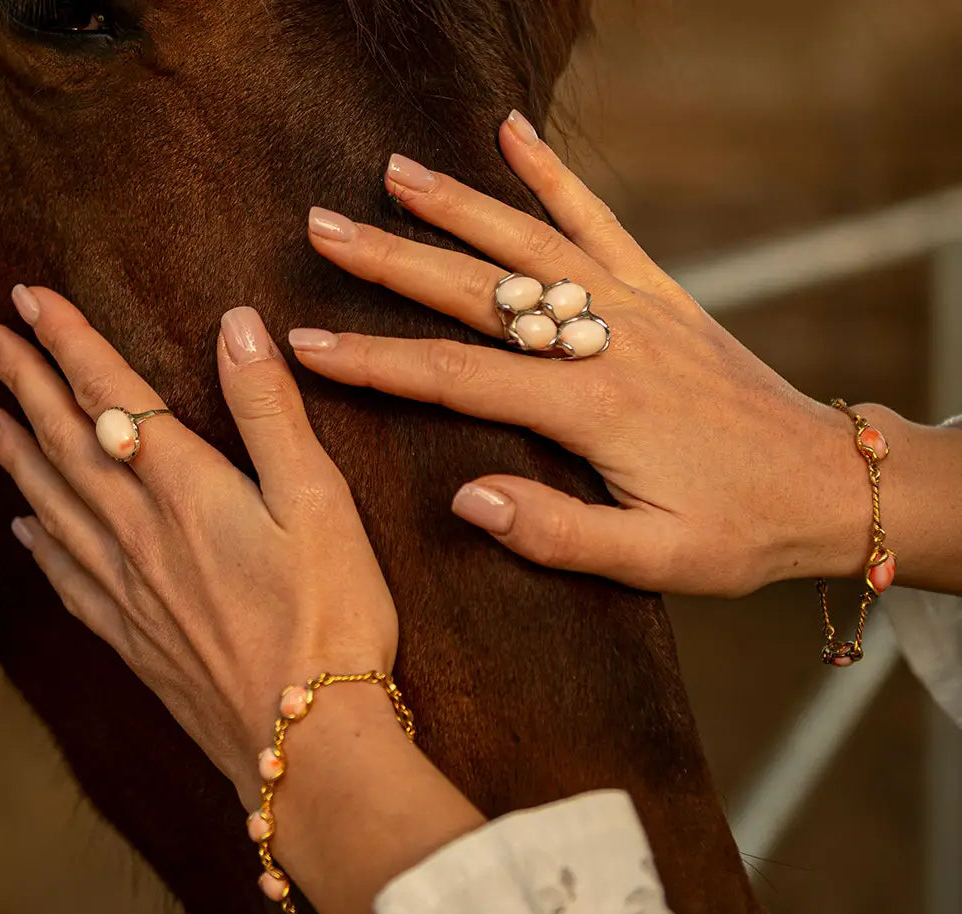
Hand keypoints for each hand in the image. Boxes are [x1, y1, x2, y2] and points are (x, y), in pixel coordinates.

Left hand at [0, 290, 397, 805]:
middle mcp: (141, 534)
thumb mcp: (320, 501)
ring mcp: (129, 590)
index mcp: (186, 490)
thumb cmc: (328, 616)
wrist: (304, 739)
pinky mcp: (134, 639)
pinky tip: (22, 527)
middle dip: (23, 382)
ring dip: (15, 453)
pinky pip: (66, 579)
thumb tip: (236, 326)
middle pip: (67, 443)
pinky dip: (37, 543)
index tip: (28, 299)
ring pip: (53, 504)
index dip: (69, 342)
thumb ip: (271, 411)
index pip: (112, 396)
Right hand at [289, 112, 870, 597]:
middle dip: (392, 261)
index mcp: (593, 410)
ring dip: (457, 205)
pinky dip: (554, 174)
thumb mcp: (655, 560)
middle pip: (478, 290)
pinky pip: (600, 222)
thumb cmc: (740, 530)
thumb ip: (558, 533)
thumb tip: (465, 498)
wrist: (827, 483)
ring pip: (530, 241)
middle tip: (321, 230)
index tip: (306, 344)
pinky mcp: (660, 296)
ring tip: (392, 174)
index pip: (457, 379)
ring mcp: (634, 309)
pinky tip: (512, 133)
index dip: (374, 362)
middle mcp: (606, 343)